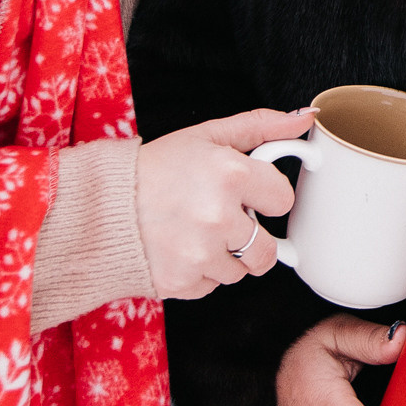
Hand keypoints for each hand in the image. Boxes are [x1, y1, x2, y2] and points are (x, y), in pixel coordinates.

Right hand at [134, 108, 313, 298]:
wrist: (101, 206)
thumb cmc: (155, 169)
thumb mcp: (207, 136)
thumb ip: (260, 128)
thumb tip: (304, 119)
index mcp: (230, 174)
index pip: (283, 200)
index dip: (266, 197)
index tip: (248, 194)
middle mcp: (218, 217)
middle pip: (268, 250)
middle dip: (251, 236)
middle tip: (222, 219)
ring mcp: (200, 254)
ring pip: (240, 271)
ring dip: (225, 257)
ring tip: (195, 232)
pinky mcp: (182, 283)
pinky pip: (212, 286)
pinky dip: (200, 273)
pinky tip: (179, 249)